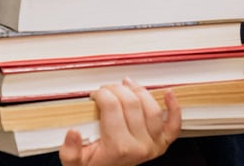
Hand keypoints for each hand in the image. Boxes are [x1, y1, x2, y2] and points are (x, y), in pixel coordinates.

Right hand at [59, 80, 181, 165]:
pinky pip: (173, 124)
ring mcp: (154, 144)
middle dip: (116, 89)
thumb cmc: (94, 165)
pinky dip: (174, 107)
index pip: (112, 107)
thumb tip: (73, 132)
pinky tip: (168, 93)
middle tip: (107, 89)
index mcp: (118, 147)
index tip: (95, 94)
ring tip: (126, 86)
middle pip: (131, 103)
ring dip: (139, 91)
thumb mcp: (74, 163)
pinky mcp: (163, 142)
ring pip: (151, 108)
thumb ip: (70, 150)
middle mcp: (139, 146)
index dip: (102, 94)